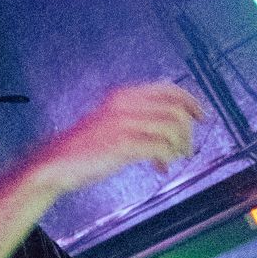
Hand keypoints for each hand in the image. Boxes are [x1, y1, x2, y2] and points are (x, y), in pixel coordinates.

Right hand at [35, 83, 202, 196]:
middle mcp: (125, 105)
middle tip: (185, 149)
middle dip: (187, 131)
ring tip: (171, 160)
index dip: (190, 101)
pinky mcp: (123, 145)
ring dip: (179, 146)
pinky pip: (161, 147)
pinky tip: (159, 168)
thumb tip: (170, 128)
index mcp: (123, 95)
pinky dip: (167, 158)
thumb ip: (137, 119)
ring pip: (173, 128)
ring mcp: (124, 124)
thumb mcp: (111, 122)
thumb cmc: (84, 147)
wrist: (55, 163)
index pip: (168, 89)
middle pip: (176, 109)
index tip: (201, 115)